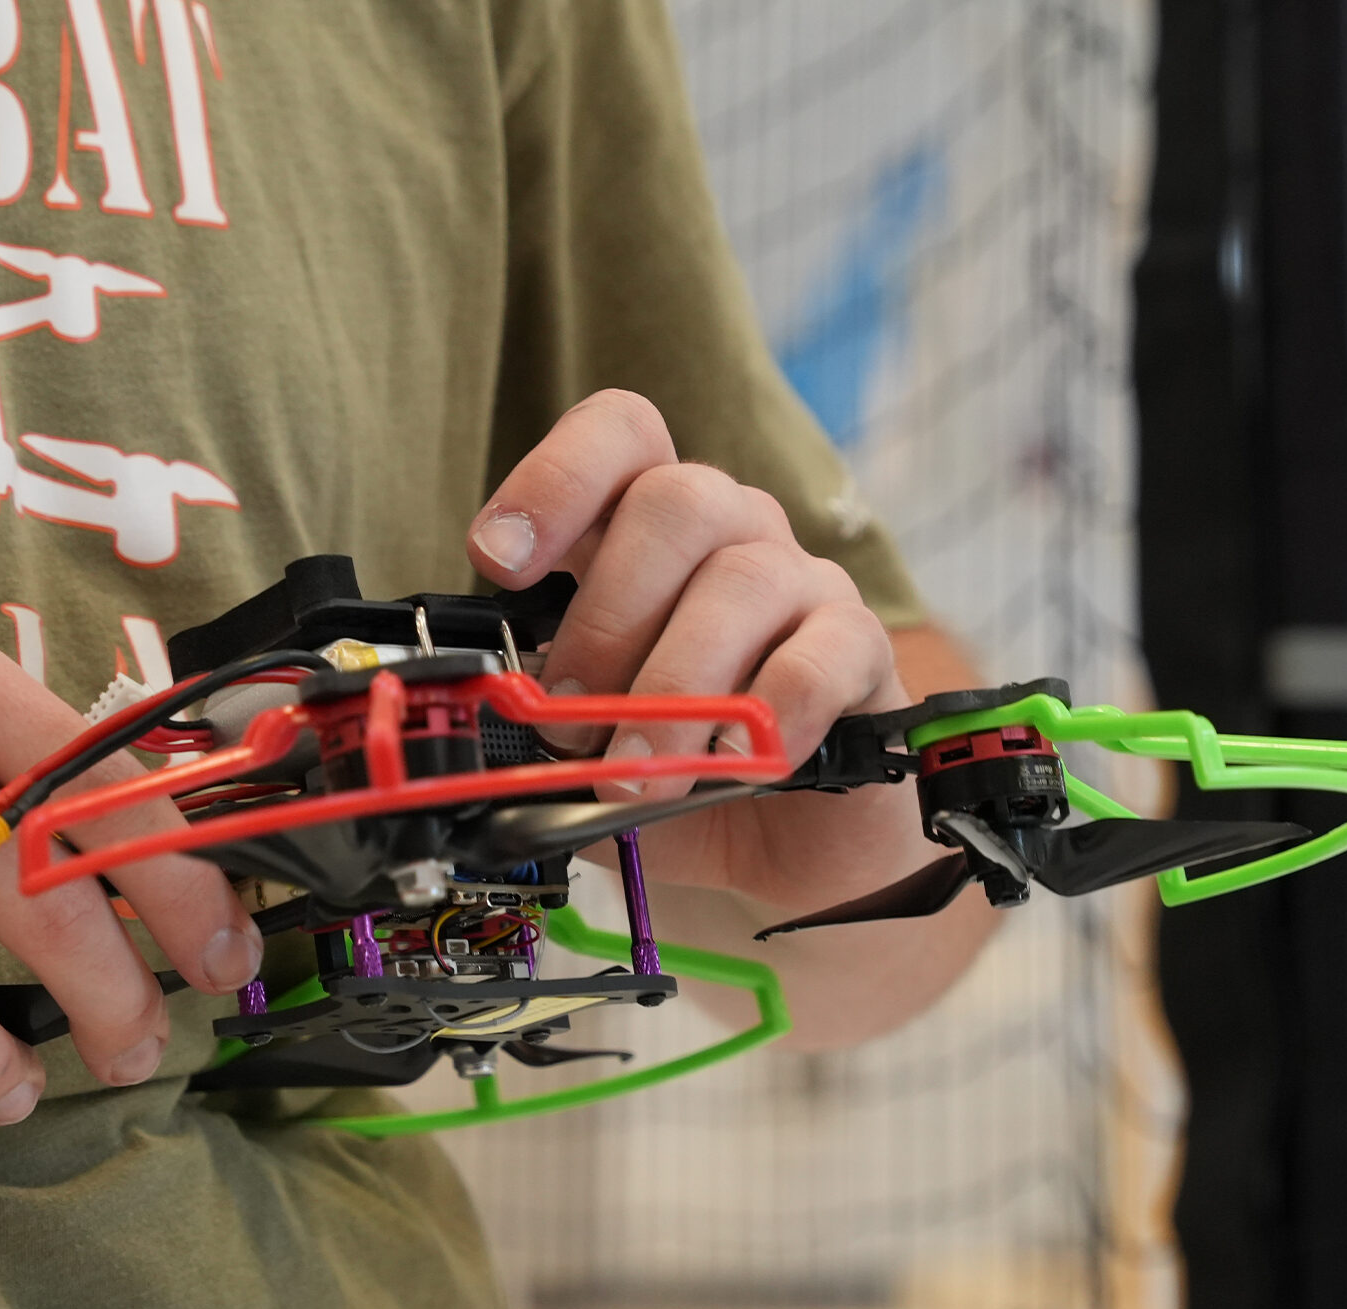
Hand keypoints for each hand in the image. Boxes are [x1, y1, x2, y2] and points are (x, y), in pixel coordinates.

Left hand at [465, 390, 938, 919]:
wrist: (779, 836)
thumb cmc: (673, 762)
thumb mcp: (586, 736)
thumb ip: (539, 717)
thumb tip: (486, 722)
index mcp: (647, 527)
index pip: (620, 434)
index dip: (556, 478)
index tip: (497, 560)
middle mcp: (732, 530)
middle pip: (677, 500)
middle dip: (608, 614)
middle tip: (571, 714)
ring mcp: (802, 582)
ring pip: (745, 579)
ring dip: (677, 684)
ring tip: (639, 769)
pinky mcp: (860, 649)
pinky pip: (822, 655)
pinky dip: (770, 713)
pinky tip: (735, 764)